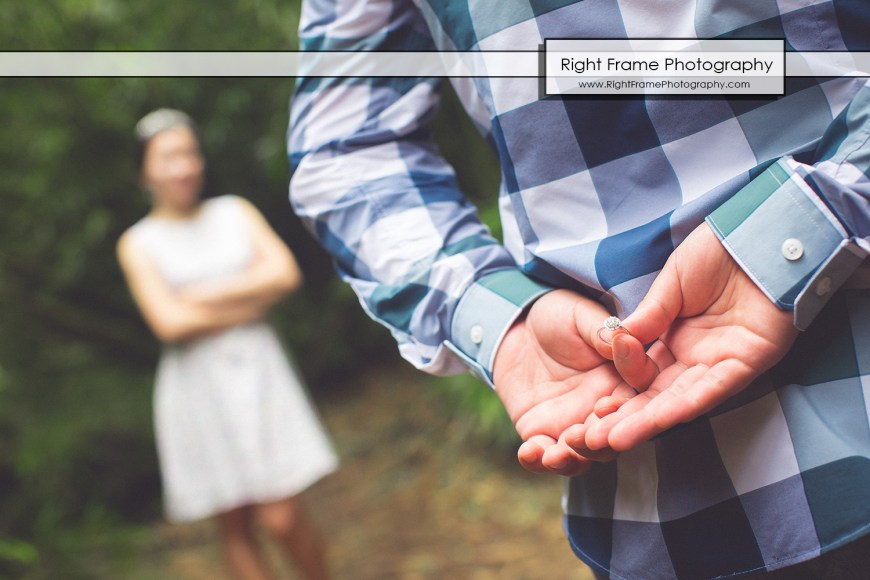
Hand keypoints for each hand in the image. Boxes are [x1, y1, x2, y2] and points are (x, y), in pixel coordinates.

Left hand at [492, 289, 633, 475]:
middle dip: (599, 442)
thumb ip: (601, 330)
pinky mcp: (543, 433)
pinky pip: (544, 455)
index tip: (606, 406)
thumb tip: (622, 339)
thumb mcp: (579, 315)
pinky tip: (530, 453)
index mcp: (622, 381)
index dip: (624, 410)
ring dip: (572, 459)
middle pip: (612, 436)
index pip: (633, 403)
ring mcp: (574, 425)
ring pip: (583, 455)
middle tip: (584, 437)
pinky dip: (538, 461)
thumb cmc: (555, 315)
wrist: (515, 325)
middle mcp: (602, 409)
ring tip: (557, 454)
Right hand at [569, 222, 799, 454]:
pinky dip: (686, 405)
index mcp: (674, 338)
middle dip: (625, 418)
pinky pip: (713, 390)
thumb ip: (648, 315)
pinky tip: (660, 419)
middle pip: (656, 395)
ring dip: (649, 421)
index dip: (617, 391)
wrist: (759, 235)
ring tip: (615, 439)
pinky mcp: (747, 364)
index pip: (641, 373)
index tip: (592, 403)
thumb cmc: (717, 252)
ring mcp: (721, 364)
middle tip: (592, 439)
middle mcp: (695, 358)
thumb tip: (616, 341)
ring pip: (680, 400)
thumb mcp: (671, 282)